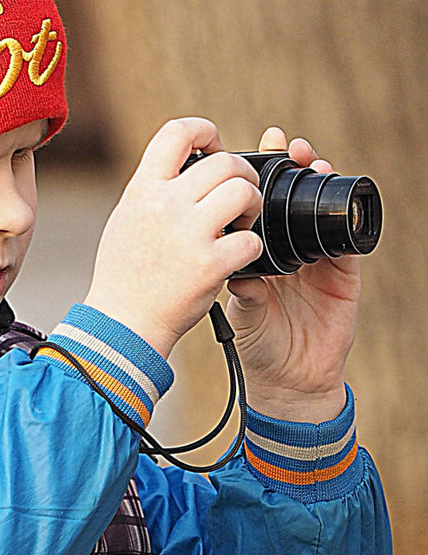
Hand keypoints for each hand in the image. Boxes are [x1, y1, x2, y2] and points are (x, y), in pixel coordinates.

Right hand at [85, 118, 262, 357]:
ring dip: (252, 205)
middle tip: (239, 198)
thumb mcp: (126, 220)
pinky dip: (251, 247)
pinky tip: (238, 257)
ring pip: (243, 192)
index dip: (205, 130)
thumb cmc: (124, 276)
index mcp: (142, 190)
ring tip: (242, 223)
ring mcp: (187, 234)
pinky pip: (251, 240)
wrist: (122, 323)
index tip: (214, 146)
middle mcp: (164, 205)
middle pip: (224, 163)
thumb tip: (184, 164)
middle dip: (241, 176)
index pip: (177, 132)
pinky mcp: (209, 265)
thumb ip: (153, 190)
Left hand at [225, 127, 360, 422]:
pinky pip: (348, 243)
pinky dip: (347, 222)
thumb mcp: (240, 312)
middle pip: (292, 200)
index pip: (258, 209)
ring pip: (322, 212)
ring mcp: (317, 262)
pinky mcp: (343, 278)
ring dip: (321, 184)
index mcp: (259, 256)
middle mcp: (288, 252)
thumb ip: (240, 287)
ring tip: (314, 161)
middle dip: (292, 168)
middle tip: (286, 145)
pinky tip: (341, 202)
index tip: (250, 153)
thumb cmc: (256, 344)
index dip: (256, 180)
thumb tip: (233, 265)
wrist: (286, 381)